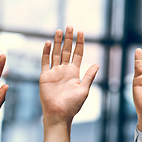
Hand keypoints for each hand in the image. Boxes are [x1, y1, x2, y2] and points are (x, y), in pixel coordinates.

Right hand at [39, 26, 98, 141]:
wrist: (59, 114)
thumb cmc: (72, 105)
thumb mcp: (84, 89)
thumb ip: (89, 76)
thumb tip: (97, 64)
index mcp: (74, 72)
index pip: (77, 54)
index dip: (79, 43)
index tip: (81, 32)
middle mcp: (64, 70)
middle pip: (66, 51)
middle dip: (68, 39)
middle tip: (70, 26)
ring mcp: (54, 72)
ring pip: (56, 53)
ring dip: (58, 42)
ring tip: (59, 31)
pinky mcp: (45, 76)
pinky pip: (45, 62)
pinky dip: (46, 52)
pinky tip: (49, 43)